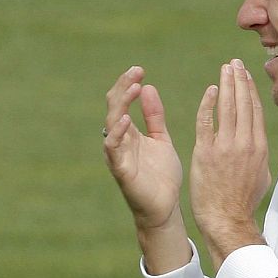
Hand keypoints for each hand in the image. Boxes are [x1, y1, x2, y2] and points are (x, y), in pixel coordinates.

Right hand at [104, 66, 194, 273]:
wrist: (165, 208)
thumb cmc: (161, 176)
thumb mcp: (161, 139)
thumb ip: (153, 116)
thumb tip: (147, 87)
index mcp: (129, 133)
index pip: (122, 102)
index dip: (128, 85)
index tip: (140, 69)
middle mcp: (120, 141)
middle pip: (114, 108)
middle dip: (123, 88)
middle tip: (135, 72)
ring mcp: (118, 155)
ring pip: (111, 125)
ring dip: (121, 105)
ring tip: (133, 88)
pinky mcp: (121, 171)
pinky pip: (114, 149)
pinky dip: (118, 134)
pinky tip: (126, 119)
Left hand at [189, 60, 271, 267]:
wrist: (227, 218)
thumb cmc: (243, 200)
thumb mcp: (261, 174)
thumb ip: (259, 154)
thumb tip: (259, 142)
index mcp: (259, 146)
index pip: (255, 110)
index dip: (250, 90)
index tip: (246, 75)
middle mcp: (244, 143)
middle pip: (243, 103)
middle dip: (239, 80)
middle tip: (234, 63)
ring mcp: (225, 146)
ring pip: (227, 107)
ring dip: (226, 85)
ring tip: (225, 69)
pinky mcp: (206, 152)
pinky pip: (206, 121)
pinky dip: (208, 104)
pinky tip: (210, 91)